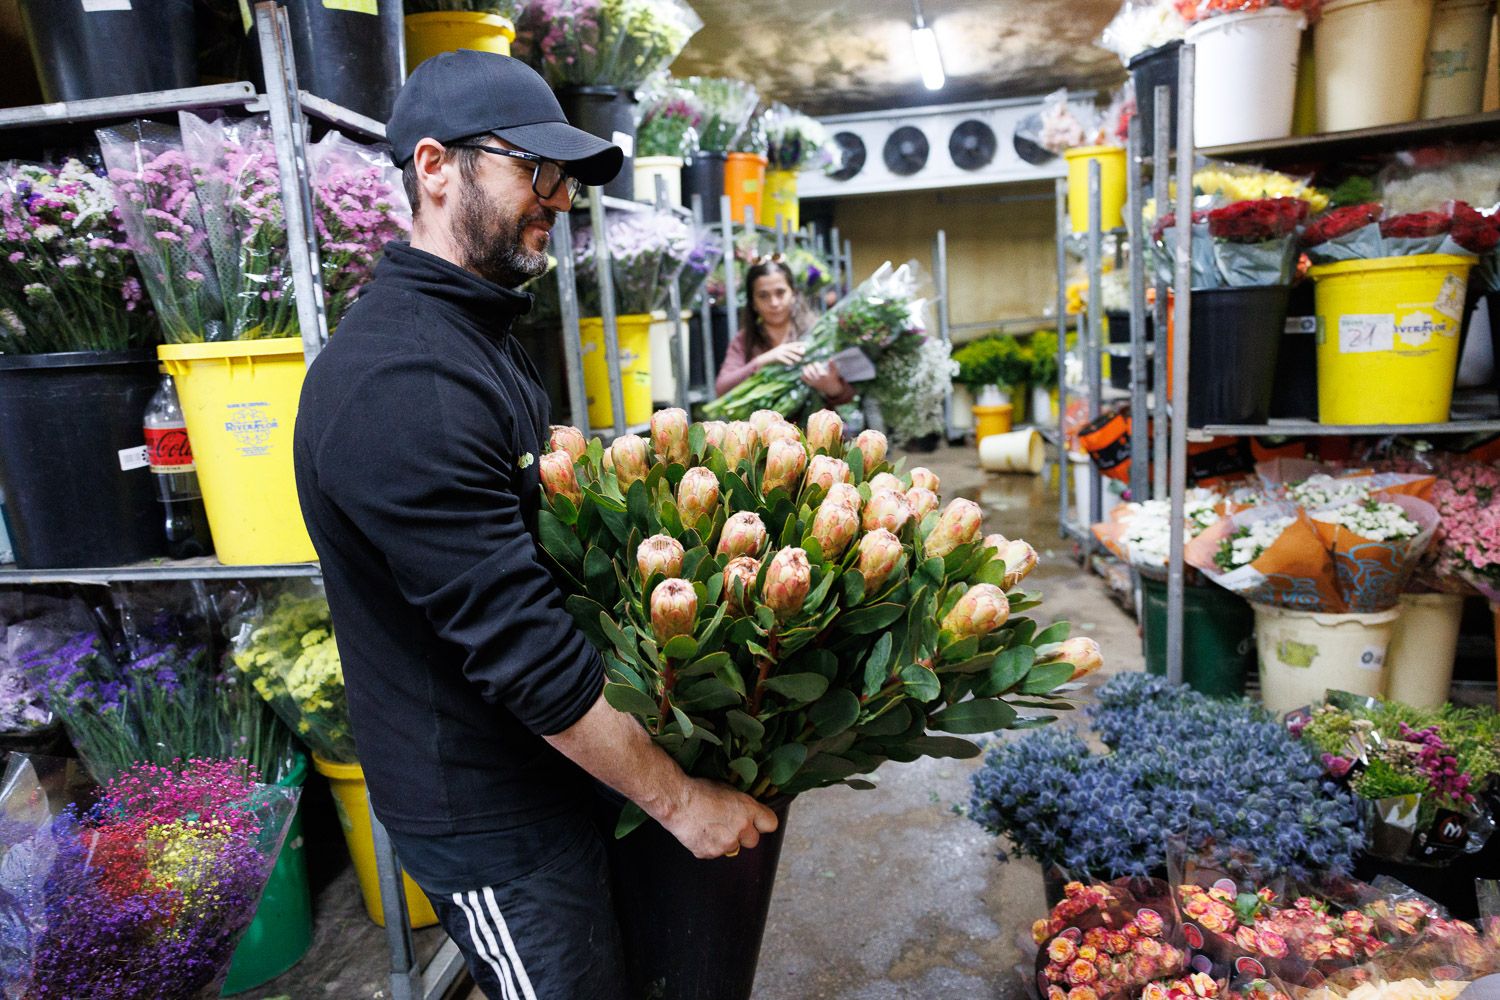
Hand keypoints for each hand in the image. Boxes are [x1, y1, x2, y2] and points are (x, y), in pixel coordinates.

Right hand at [656, 777, 778, 859]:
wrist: (677, 801)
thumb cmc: (699, 790)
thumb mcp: (727, 789)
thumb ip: (742, 804)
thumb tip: (747, 810)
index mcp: (748, 810)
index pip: (771, 824)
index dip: (763, 823)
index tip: (758, 822)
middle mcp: (741, 829)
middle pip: (753, 841)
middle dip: (744, 835)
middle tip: (730, 825)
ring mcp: (726, 844)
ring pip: (733, 848)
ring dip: (726, 840)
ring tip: (710, 826)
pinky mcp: (710, 853)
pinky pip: (715, 852)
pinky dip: (709, 845)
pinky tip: (700, 832)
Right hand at [757, 341, 805, 367]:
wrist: (764, 358)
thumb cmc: (774, 358)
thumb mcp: (781, 354)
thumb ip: (788, 353)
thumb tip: (797, 356)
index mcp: (784, 346)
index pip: (794, 344)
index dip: (801, 344)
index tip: (807, 344)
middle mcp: (782, 347)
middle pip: (792, 348)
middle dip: (798, 350)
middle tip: (804, 354)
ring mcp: (779, 352)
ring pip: (789, 354)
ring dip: (795, 357)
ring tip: (799, 360)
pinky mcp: (776, 356)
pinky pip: (784, 359)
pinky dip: (788, 361)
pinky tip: (791, 364)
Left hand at [800, 360, 843, 396]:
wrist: (831, 389)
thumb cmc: (832, 379)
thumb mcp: (834, 373)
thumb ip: (832, 366)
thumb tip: (831, 358)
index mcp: (824, 376)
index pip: (819, 369)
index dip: (816, 365)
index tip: (815, 363)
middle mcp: (819, 380)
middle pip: (813, 372)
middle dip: (810, 368)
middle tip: (809, 365)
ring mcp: (815, 383)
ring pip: (809, 377)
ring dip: (806, 372)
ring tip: (804, 368)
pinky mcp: (813, 386)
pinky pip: (807, 381)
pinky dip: (804, 378)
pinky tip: (802, 375)